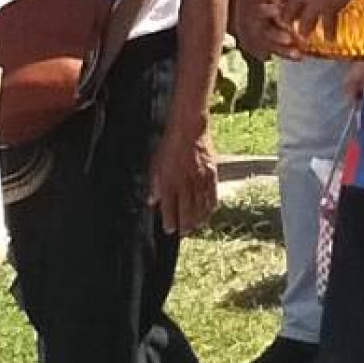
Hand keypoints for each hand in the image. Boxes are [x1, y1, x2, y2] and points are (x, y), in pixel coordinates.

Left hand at [151, 112, 219, 236]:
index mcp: (169, 180)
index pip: (169, 206)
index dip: (169, 220)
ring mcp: (199, 179)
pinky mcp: (211, 174)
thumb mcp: (155, 163)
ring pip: (200, 205)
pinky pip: (212, 195)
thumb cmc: (170, 145)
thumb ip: (154, 184)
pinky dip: (210, 206)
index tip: (169, 229)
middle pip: (186, 210)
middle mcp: (185, 182)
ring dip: (197, 219)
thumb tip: (151, 201)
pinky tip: (208, 213)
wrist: (189, 129)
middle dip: (184, 224)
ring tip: (195, 227)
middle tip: (183, 233)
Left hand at [266, 0, 363, 56]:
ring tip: (304, 35)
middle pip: (289, 8)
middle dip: (286, 18)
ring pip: (304, 21)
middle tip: (287, 24)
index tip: (281, 4)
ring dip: (303, 29)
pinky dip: (329, 33)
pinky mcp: (329, 9)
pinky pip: (327, 25)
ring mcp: (315, 1)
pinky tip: (330, 39)